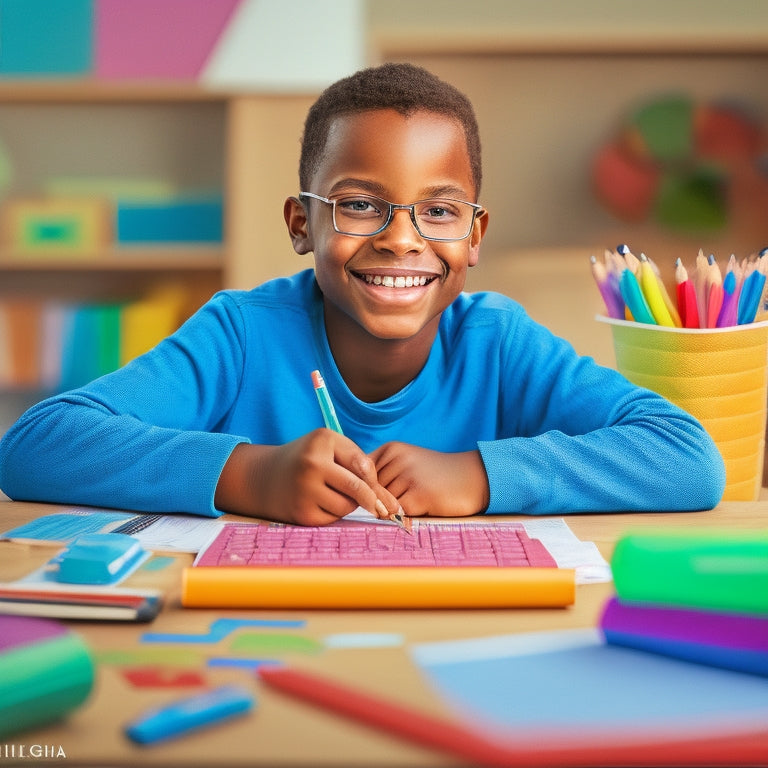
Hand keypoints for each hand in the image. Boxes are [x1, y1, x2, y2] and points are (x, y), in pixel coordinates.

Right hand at [214, 430, 399, 525]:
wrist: (263, 477)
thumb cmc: (307, 460)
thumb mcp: (330, 448)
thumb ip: (360, 465)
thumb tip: (389, 504)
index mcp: (323, 440)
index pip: (363, 465)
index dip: (374, 480)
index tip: (379, 491)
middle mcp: (312, 464)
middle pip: (358, 490)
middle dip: (373, 501)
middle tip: (382, 509)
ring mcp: (304, 490)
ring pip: (347, 506)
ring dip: (348, 505)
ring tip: (332, 494)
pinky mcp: (301, 514)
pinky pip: (333, 519)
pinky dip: (333, 514)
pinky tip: (320, 504)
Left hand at [370, 443, 489, 517]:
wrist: (473, 477)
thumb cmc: (436, 474)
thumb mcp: (406, 462)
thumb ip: (381, 474)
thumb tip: (355, 495)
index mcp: (391, 449)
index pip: (360, 473)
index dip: (363, 488)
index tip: (375, 494)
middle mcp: (397, 459)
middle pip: (369, 490)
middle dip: (378, 501)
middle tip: (400, 501)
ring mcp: (408, 477)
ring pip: (381, 503)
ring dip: (391, 510)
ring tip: (412, 503)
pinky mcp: (419, 496)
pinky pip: (396, 513)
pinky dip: (401, 517)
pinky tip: (418, 509)